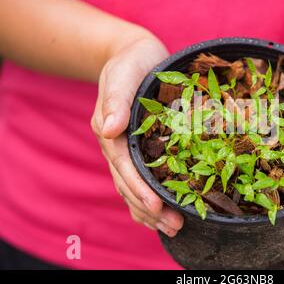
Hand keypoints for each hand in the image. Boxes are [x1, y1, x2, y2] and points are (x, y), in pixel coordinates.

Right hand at [91, 36, 183, 236]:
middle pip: (129, 184)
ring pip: (135, 187)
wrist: (134, 55)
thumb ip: (115, 100)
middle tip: (175, 226)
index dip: (139, 188)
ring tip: (174, 228)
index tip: (157, 206)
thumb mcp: (122, 75)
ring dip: (151, 210)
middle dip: (150, 208)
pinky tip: (164, 211)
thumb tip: (109, 130)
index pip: (124, 167)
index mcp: (111, 133)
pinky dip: (151, 198)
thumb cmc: (130, 63)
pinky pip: (142, 179)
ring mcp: (128, 150)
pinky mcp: (141, 149)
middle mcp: (117, 147)